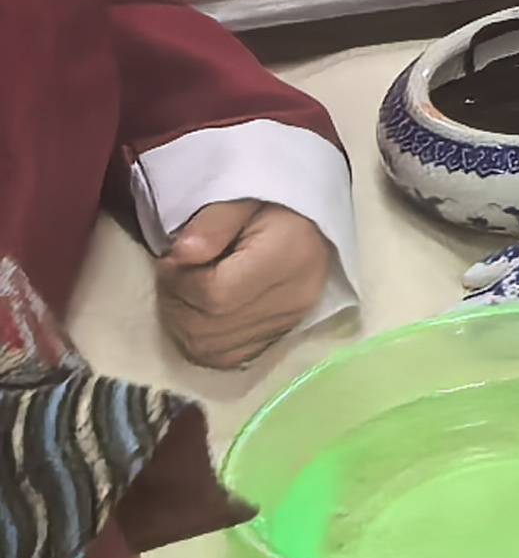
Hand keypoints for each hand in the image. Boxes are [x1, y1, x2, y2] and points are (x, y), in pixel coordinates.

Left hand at [155, 202, 333, 368]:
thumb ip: (211, 223)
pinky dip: (201, 341)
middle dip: (176, 302)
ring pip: (210, 347)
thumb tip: (181, 254)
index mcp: (288, 255)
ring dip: (182, 323)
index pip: (216, 293)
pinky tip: (199, 315)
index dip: (179, 281)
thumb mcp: (241, 199)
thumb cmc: (272, 205)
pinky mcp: (279, 336)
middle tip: (173, 274)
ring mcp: (288, 323)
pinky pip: (225, 358)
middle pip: (209, 325)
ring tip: (184, 292)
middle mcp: (294, 297)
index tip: (171, 258)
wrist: (308, 221)